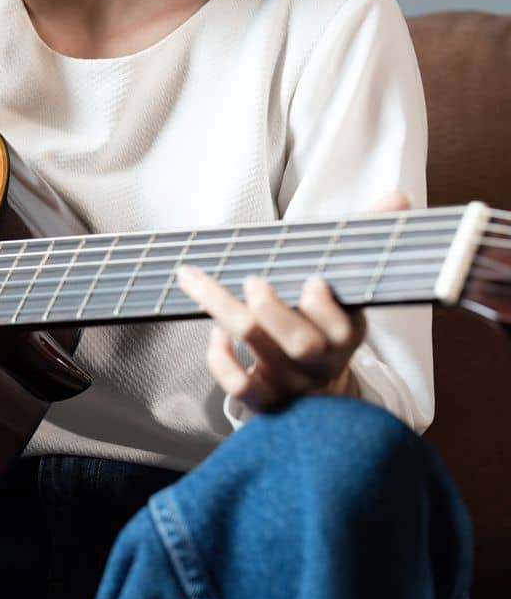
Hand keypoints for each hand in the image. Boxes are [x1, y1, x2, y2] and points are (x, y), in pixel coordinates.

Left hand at [176, 191, 410, 413]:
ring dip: (227, 316)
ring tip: (198, 281)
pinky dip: (221, 361)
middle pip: (300, 344)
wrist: (324, 392)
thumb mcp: (348, 286)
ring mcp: (292, 384)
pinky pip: (240, 389)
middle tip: (253, 282)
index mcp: (347, 334)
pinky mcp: (264, 401)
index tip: (311, 281)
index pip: (342, 328)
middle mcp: (321, 363)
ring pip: (261, 359)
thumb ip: (365, 240)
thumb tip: (399, 197)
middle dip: (273, 311)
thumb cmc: (326, 323)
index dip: (325, 307)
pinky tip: (215, 336)